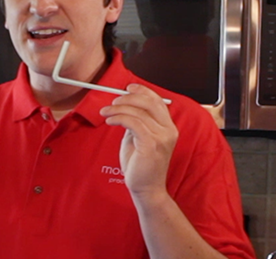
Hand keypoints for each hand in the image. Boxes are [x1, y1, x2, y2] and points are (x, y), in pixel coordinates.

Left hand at [99, 83, 177, 197]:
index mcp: (168, 127)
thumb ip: (137, 122)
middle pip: (149, 102)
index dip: (142, 90)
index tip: (128, 87)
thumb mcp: (138, 138)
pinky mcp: (151, 144)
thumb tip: (125, 107)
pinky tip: (110, 121)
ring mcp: (162, 137)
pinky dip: (118, 118)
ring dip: (118, 109)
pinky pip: (133, 122)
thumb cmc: (141, 166)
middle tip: (113, 102)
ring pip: (138, 111)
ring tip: (105, 113)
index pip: (157, 101)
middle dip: (128, 97)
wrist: (146, 189)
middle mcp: (169, 130)